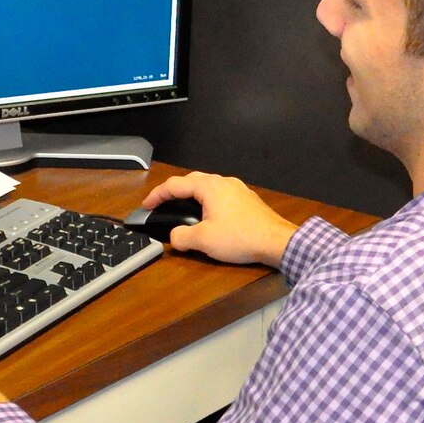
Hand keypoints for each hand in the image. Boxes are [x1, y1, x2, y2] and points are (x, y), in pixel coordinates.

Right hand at [140, 171, 298, 268]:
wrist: (276, 241)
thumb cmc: (242, 237)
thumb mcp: (203, 241)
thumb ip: (181, 237)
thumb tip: (174, 236)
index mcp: (210, 187)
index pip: (176, 185)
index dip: (157, 195)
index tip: (146, 204)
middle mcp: (224, 182)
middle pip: (192, 181)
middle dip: (174, 192)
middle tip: (162, 204)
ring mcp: (238, 189)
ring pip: (208, 186)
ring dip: (192, 196)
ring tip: (182, 209)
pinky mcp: (247, 200)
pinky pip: (221, 195)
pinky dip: (208, 201)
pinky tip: (208, 215)